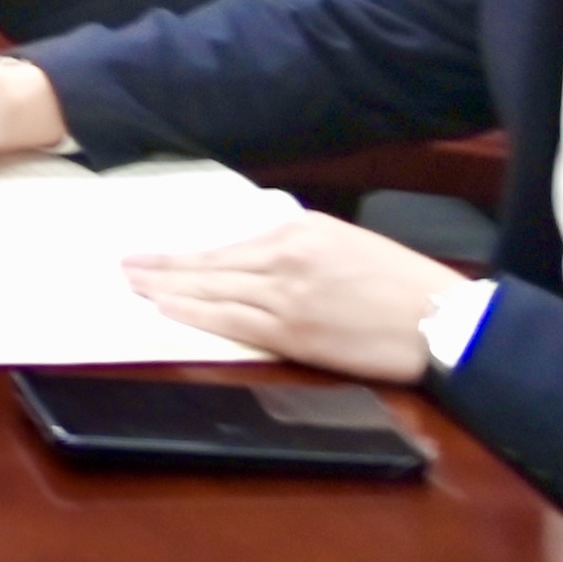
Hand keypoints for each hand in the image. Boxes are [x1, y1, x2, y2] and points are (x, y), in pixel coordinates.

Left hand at [120, 211, 461, 381]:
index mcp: (298, 230)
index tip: (150, 254)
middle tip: (123, 267)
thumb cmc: (399, 282)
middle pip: (210, 264)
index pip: (225, 244)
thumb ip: (296, 246)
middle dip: (162, 268)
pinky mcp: (294, 332)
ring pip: (213, 291)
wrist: (438, 318)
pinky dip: (197, 315)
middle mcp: (285, 256)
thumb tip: (256, 256)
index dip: (184, 253)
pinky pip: (233, 321)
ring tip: (135, 288)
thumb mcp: (344, 242)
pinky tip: (170, 311)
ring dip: (169, 290)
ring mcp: (286, 295)